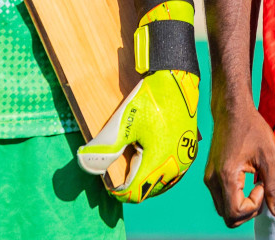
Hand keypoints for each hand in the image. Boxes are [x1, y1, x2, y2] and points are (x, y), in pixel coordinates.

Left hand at [78, 69, 199, 201]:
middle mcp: (176, 166)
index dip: (118, 191)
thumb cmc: (150, 100)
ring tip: (134, 160)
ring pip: (161, 184)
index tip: (108, 181)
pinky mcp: (189, 152)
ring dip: (146, 179)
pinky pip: (172, 173)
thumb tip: (84, 161)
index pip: (135, 193)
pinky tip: (149, 157)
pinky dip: (158, 172)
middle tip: (120, 166)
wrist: (177, 80)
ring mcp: (185, 160)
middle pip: (147, 191)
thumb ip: (104, 146)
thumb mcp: (124, 123)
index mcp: (159, 161)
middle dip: (131, 185)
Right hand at [204, 99, 274, 226]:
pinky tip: (247, 178)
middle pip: (228, 216)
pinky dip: (235, 196)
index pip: (236, 213)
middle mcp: (212, 180)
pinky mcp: (211, 174)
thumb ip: (274, 187)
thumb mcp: (269, 157)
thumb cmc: (252, 128)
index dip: (254, 205)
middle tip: (261, 187)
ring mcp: (209, 178)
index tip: (262, 184)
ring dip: (242, 204)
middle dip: (248, 210)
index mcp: (225, 177)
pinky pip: (221, 197)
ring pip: (224, 209)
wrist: (233, 109)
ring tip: (255, 182)